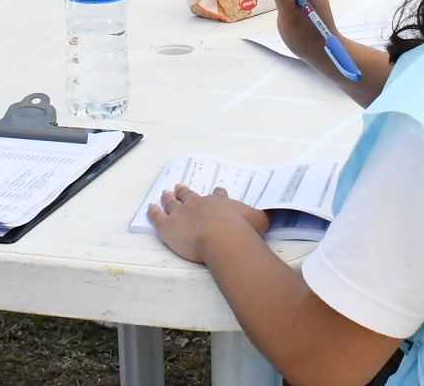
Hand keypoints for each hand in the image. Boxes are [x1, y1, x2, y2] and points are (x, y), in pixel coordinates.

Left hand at [145, 184, 268, 262]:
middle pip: (190, 196)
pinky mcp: (168, 226)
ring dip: (169, 197)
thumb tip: (272, 213)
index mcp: (219, 202)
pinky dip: (153, 211)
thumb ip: (263, 216)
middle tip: (180, 187)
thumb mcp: (260, 220)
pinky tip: (150, 208)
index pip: (218, 196)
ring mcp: (181, 213)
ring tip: (165, 193)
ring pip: (172, 203)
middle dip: (185, 191)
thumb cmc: (242, 230)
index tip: (216, 190)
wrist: (222, 237)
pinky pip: (157, 216)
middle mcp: (199, 204)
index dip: (217, 194)